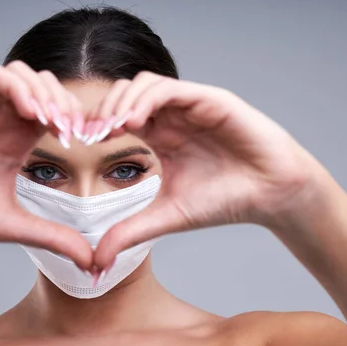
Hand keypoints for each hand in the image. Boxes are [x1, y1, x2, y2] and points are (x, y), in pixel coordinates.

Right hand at [0, 61, 92, 268]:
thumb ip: (52, 237)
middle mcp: (3, 120)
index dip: (77, 120)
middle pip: (47, 87)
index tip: (84, 142)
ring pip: (24, 75)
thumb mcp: (13, 225)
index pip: (58, 111)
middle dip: (66, 103)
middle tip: (71, 131)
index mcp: (18, 140)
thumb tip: (90, 261)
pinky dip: (19, 87)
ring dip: (45, 92)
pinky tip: (30, 112)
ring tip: (52, 121)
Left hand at [90, 72, 324, 268]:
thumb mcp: (168, 216)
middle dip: (101, 111)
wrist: (271, 195)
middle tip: (85, 135)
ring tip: (109, 130)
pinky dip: (146, 100)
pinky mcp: (209, 99)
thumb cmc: (224, 200)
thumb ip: (132, 231)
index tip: (76, 146)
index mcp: (160, 136)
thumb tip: (96, 260)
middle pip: (123, 95)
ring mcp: (190, 105)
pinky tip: (132, 122)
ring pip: (143, 85)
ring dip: (120, 102)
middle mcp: (172, 116)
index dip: (96, 127)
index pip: (118, 118)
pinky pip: (169, 88)